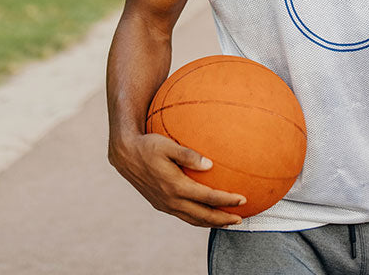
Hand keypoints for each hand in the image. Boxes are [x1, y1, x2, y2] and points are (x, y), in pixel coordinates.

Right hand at [109, 132, 245, 226]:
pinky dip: (198, 219)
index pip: (208, 198)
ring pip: (193, 220)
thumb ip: (188, 155)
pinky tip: (205, 215)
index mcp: (176, 186)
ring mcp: (165, 204)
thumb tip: (210, 164)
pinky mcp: (160, 204)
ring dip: (211, 223)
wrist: (125, 155)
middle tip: (240, 219)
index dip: (227, 200)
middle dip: (223, 219)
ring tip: (226, 222)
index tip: (243, 199)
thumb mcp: (167, 145)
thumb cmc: (148, 145)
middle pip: (203, 216)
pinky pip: (184, 217)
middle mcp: (171, 199)